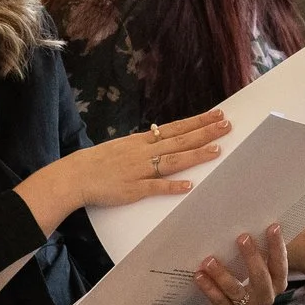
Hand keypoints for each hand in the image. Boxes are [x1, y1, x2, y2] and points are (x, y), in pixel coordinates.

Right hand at [22, 109, 228, 228]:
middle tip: (227, 126)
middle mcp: (144, 152)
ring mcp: (139, 170)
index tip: (218, 115)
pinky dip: (172, 187)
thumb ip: (145, 145)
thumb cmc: (99, 162)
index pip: (176, 128)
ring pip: (172, 161)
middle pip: (180, 141)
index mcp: (142, 141)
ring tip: (217, 150)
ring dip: (195, 155)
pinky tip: (189, 185)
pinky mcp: (133, 189)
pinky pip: (155, 188)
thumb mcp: (124, 146)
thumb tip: (163, 137)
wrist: (76, 175)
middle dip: (205, 133)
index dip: (198, 122)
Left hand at [195, 224, 288, 304]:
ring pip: (235, 291)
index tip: (273, 227)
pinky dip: (208, 288)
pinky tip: (199, 275)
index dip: (277, 246)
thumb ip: (259, 248)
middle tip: (242, 237)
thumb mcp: (258, 263)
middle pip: (261, 278)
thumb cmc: (249, 274)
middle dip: (252, 257)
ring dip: (222, 275)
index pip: (280, 264)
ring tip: (209, 260)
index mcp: (277, 283)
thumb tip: (252, 219)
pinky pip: (218, 302)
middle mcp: (265, 296)